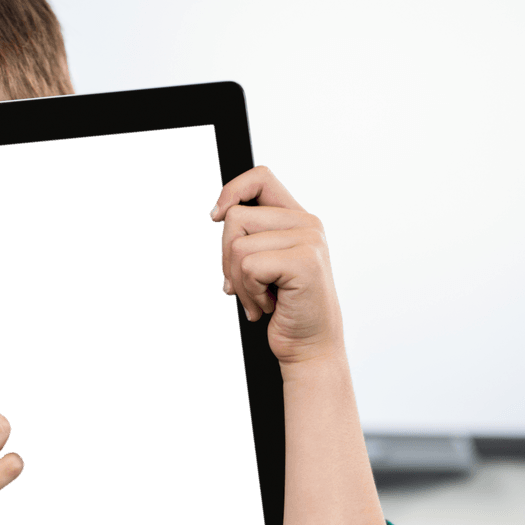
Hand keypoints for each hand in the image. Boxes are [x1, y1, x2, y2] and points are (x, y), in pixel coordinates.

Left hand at [210, 166, 344, 365]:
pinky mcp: (305, 261)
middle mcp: (307, 223)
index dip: (231, 191)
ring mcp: (310, 239)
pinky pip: (249, 267)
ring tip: (260, 300)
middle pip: (235, 218)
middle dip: (226, 259)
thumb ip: (248, 236)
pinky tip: (270, 307)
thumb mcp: (262, 264)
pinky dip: (250, 294)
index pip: (260, 177)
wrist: (308, 347)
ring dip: (239, 283)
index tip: (215, 217)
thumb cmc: (283, 308)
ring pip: (238, 246)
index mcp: (297, 218)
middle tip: (244, 287)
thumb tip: (216, 214)